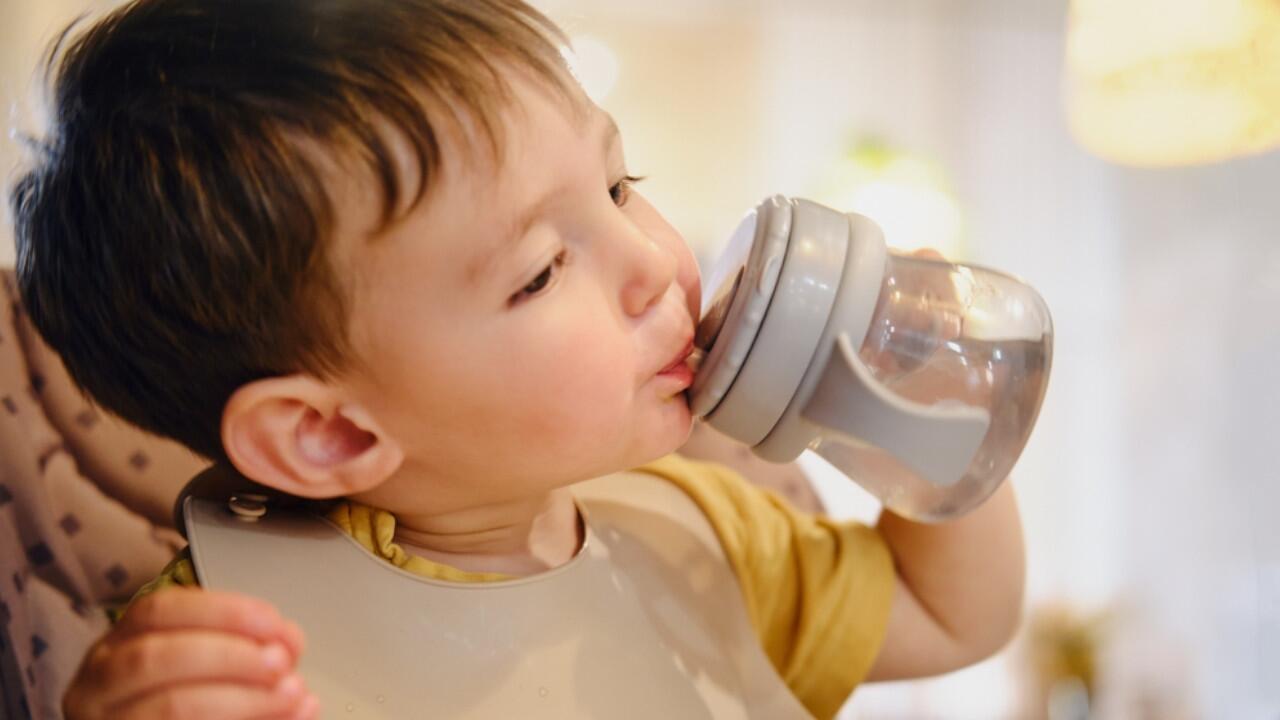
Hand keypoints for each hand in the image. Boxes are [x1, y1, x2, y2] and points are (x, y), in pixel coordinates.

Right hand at [63, 587, 316, 719]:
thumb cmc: (188, 707)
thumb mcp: (210, 668)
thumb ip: (247, 649)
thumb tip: (288, 642)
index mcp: (117, 648)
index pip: (158, 611)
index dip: (222, 612)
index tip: (273, 623)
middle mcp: (96, 687)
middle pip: (157, 657)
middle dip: (232, 655)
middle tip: (282, 663)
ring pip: (172, 706)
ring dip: (242, 699)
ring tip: (289, 696)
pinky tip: (274, 719)